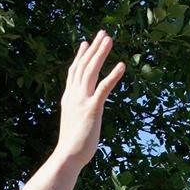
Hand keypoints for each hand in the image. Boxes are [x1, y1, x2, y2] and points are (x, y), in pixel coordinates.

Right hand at [56, 31, 124, 167]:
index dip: (80, 56)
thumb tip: (80, 115)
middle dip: (94, 48)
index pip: (74, 72)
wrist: (68, 155)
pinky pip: (104, 87)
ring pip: (91, 70)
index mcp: (69, 98)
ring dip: (101, 53)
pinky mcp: (93, 108)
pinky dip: (113, 75)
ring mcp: (82, 100)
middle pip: (84, 66)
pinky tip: (122, 65)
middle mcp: (74, 95)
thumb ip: (77, 113)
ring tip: (109, 39)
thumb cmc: (72, 146)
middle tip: (103, 33)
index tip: (85, 42)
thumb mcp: (73, 123)